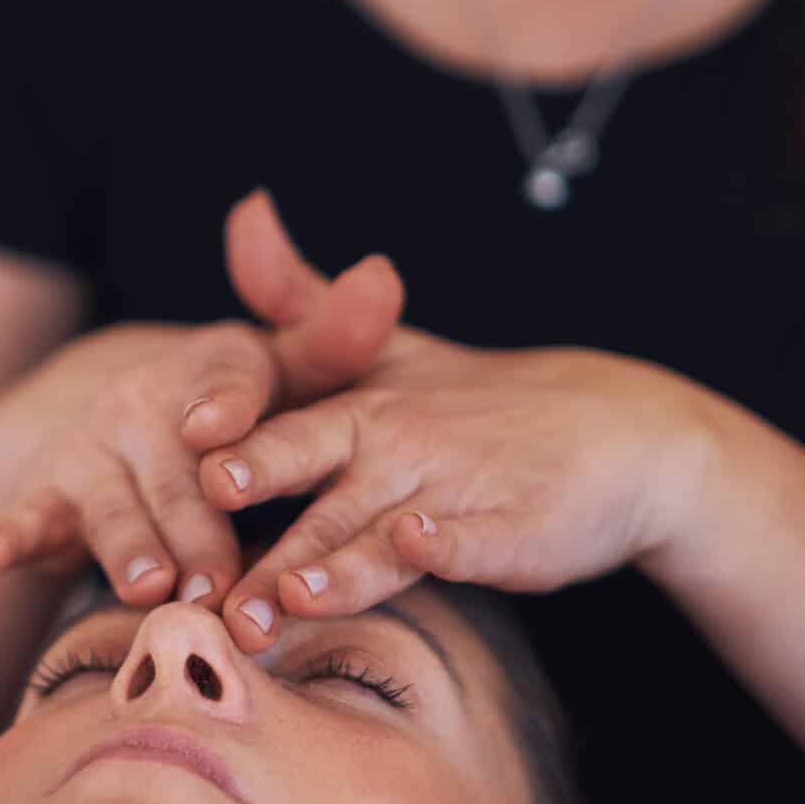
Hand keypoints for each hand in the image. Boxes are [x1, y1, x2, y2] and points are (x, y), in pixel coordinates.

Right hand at [0, 194, 405, 606]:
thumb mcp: (300, 370)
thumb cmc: (253, 406)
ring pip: (114, 508)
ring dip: (129, 546)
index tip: (215, 428)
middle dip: (196, 525)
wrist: (146, 420)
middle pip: (175, 472)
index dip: (222, 404)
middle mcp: (146, 402)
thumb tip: (380, 272)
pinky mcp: (53, 498)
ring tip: (149, 586)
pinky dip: (4, 537)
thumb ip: (340, 337)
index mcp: (214, 366)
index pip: (226, 379)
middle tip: (219, 579)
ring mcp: (95, 453)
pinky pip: (31, 518)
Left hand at [198, 329, 723, 641]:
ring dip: (336, 568)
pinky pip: (473, 543)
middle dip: (262, 537)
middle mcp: (401, 450)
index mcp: (360, 414)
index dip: (234, 455)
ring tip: (291, 594)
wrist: (618, 430)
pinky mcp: (513, 534)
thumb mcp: (386, 349)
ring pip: (382, 538)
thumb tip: (244, 209)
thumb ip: (300, 299)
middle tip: (210, 574)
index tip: (186, 468)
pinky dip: (447, 545)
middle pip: (320, 498)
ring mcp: (457, 492)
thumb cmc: (479, 399)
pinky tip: (420, 548)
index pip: (282, 438)